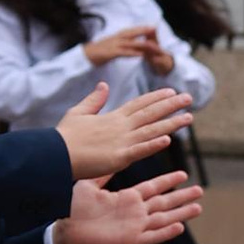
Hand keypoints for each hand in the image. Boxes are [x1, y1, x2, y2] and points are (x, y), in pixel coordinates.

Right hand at [56, 79, 193, 184]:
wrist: (55, 154)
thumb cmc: (65, 136)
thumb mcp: (79, 112)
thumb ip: (94, 99)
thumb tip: (104, 85)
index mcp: (112, 117)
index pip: (139, 104)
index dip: (156, 98)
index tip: (172, 92)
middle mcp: (120, 126)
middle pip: (150, 113)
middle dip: (171, 106)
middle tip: (189, 98)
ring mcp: (121, 142)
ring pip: (151, 130)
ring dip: (171, 123)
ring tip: (189, 117)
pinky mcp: (118, 158)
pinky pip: (140, 150)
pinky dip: (153, 144)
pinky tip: (168, 140)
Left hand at [61, 168, 205, 243]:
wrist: (65, 232)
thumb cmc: (75, 210)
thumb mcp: (89, 186)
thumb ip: (102, 174)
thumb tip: (109, 156)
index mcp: (125, 198)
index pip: (152, 187)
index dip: (167, 181)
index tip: (183, 173)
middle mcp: (134, 212)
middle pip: (163, 202)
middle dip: (181, 196)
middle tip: (200, 190)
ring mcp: (134, 227)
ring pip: (163, 219)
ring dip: (181, 213)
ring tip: (198, 207)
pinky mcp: (130, 240)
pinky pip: (152, 236)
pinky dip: (165, 232)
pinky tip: (180, 227)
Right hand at [82, 25, 167, 66]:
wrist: (84, 56)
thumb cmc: (96, 52)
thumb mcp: (109, 45)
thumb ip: (118, 44)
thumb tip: (126, 43)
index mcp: (115, 37)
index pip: (130, 31)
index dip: (141, 28)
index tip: (151, 26)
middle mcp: (115, 38)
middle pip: (131, 33)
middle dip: (143, 30)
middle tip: (154, 28)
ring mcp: (113, 45)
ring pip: (130, 43)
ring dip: (141, 43)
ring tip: (152, 43)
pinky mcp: (110, 53)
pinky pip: (124, 52)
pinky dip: (132, 53)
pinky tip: (140, 55)